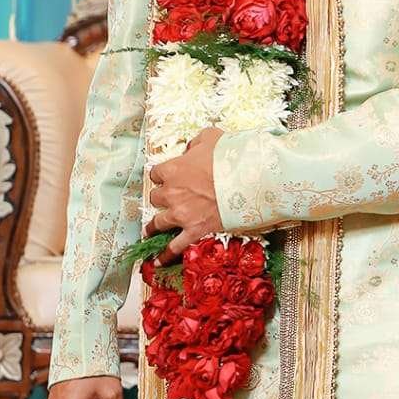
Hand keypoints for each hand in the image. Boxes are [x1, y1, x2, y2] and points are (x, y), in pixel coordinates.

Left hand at [146, 126, 223, 263]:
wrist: (248, 179)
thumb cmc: (231, 157)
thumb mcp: (212, 137)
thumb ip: (196, 142)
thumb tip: (192, 148)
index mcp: (173, 169)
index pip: (156, 173)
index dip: (163, 175)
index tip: (168, 176)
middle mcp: (172, 193)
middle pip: (155, 197)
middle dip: (162, 197)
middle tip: (169, 198)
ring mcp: (181, 214)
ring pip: (158, 222)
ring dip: (153, 226)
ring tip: (150, 230)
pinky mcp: (194, 230)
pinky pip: (174, 246)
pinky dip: (165, 255)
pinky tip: (157, 260)